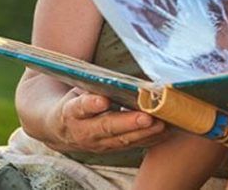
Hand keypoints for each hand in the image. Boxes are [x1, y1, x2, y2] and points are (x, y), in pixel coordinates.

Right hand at [51, 88, 165, 152]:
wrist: (60, 131)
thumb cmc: (75, 103)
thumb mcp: (77, 92)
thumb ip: (93, 87)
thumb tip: (117, 78)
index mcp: (72, 112)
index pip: (80, 108)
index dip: (91, 105)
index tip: (102, 101)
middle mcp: (84, 132)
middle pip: (106, 128)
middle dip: (128, 123)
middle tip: (146, 117)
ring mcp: (98, 144)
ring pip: (122, 140)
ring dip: (143, 133)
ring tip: (161, 124)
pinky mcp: (112, 149)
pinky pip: (133, 145)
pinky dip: (150, 138)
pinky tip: (166, 131)